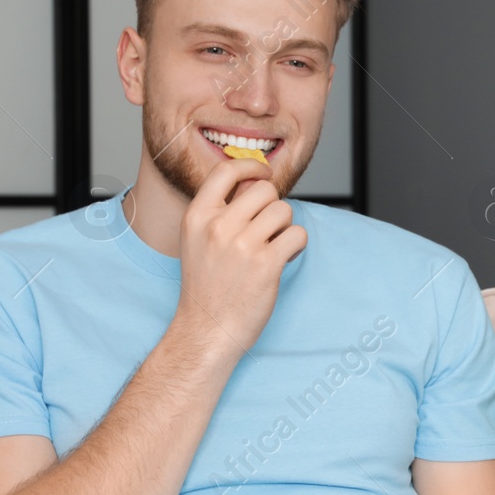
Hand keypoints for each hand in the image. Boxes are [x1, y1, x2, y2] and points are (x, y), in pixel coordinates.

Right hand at [173, 158, 306, 359]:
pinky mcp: (266, 263)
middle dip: (273, 207)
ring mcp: (242, 244)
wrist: (208, 328)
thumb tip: (256, 184)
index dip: (251, 167)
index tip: (263, 172)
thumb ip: (220, 212)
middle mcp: (218, 226)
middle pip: (264, 190)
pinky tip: (284, 258)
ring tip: (273, 247)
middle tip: (268, 229)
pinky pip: (297, 234)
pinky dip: (297, 245)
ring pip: (284, 211)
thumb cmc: (207, 287)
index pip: (226, 171)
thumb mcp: (197, 240)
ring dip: (285, 228)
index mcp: (197, 216)